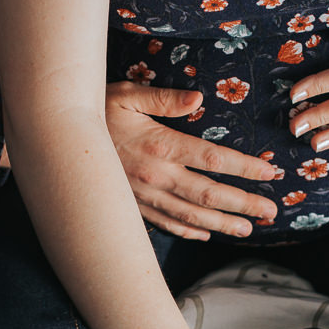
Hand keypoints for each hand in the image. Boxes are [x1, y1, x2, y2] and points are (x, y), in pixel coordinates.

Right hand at [105, 82, 280, 239]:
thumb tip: (198, 98)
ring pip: (191, 215)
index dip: (245, 167)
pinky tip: (206, 233)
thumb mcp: (126, 94)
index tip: (270, 172)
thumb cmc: (95, 110)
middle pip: (209, 194)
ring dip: (222, 223)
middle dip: (243, 204)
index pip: (213, 159)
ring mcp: (144, 196)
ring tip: (248, 228)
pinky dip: (188, 231)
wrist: (56, 141)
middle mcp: (156, 176)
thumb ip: (163, 98)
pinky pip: (165, 224)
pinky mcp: (132, 206)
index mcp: (160, 146)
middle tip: (272, 211)